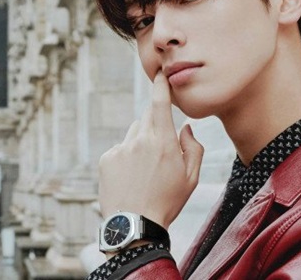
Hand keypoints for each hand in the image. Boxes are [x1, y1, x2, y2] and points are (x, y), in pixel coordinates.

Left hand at [98, 71, 204, 228]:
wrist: (135, 225)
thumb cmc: (167, 202)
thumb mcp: (191, 178)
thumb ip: (193, 147)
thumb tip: (185, 128)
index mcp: (164, 142)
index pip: (160, 103)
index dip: (160, 85)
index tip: (160, 74)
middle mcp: (140, 140)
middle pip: (147, 118)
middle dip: (155, 125)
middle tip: (161, 151)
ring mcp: (121, 149)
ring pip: (133, 134)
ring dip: (140, 142)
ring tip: (145, 171)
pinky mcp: (106, 159)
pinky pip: (120, 149)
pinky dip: (126, 158)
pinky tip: (131, 179)